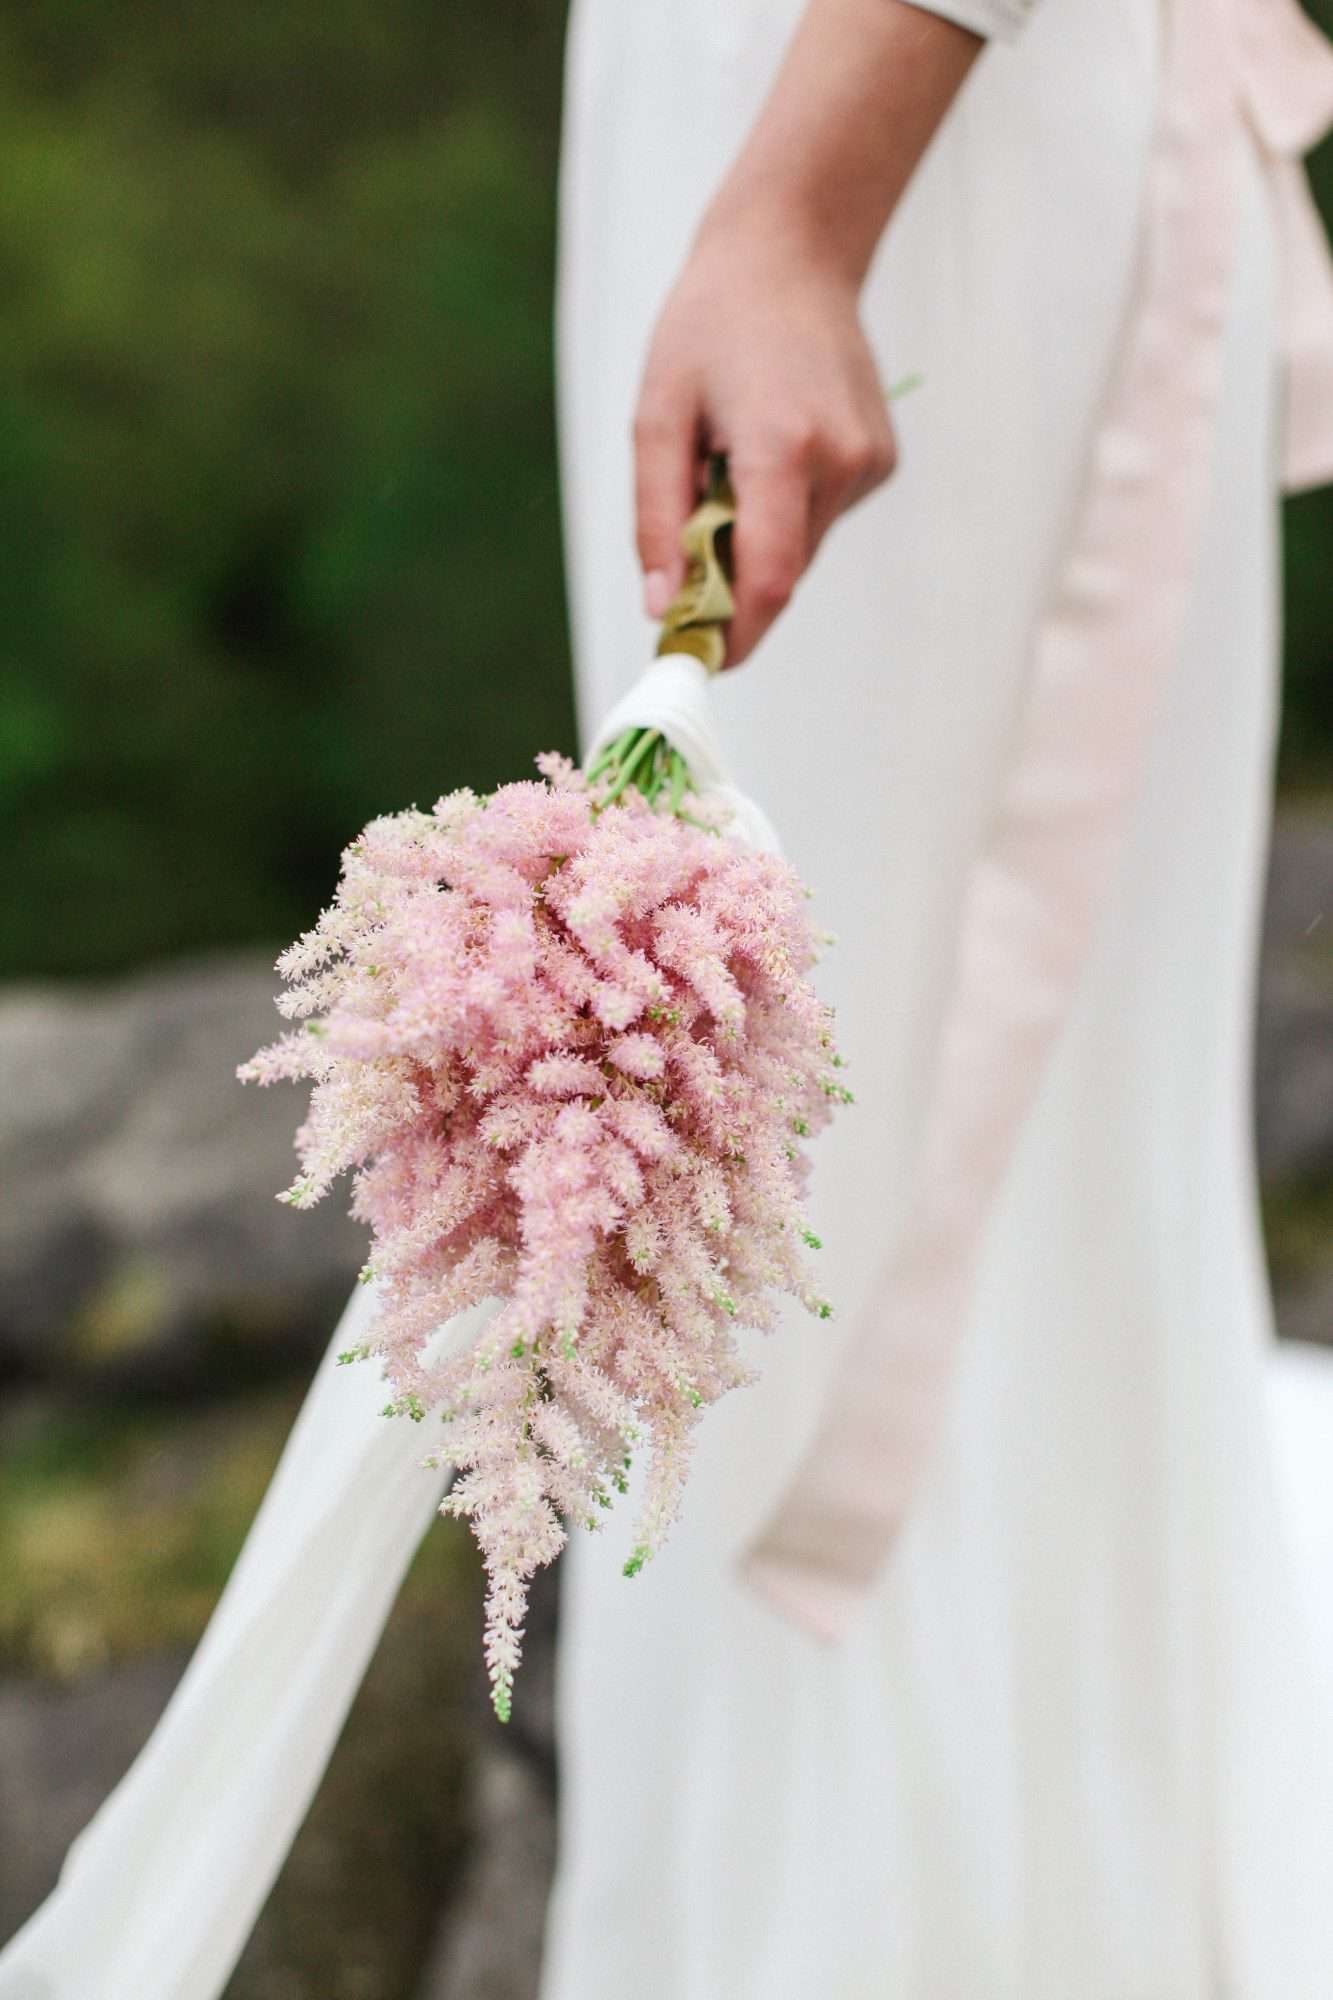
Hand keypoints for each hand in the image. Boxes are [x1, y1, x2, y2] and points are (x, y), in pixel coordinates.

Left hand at [634, 220, 896, 665]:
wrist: (792, 252)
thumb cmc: (710, 326)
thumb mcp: (657, 416)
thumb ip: (656, 519)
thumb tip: (663, 608)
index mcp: (783, 446)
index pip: (769, 579)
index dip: (733, 633)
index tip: (696, 658)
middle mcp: (842, 460)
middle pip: (781, 572)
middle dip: (731, 588)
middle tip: (683, 563)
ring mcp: (871, 462)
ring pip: (801, 550)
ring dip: (757, 541)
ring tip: (729, 465)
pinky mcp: (883, 461)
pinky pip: (821, 518)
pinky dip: (785, 511)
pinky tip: (770, 446)